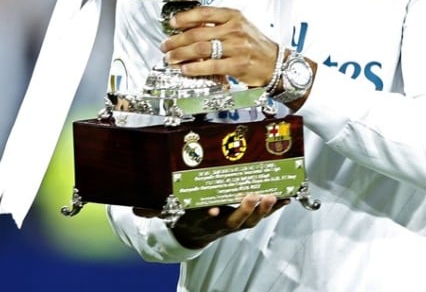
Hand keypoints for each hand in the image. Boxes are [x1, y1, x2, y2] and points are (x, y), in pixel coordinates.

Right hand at [133, 194, 289, 248]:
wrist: (194, 230)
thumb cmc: (183, 214)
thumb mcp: (168, 211)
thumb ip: (154, 208)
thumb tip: (136, 206)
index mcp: (201, 221)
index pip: (204, 219)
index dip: (209, 215)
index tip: (211, 210)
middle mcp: (220, 224)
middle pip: (235, 221)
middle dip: (245, 210)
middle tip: (253, 196)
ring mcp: (236, 222)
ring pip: (252, 220)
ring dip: (264, 209)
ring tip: (273, 196)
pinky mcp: (247, 216)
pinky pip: (264, 213)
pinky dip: (276, 206)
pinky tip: (288, 196)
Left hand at [161, 6, 277, 87]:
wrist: (276, 63)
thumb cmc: (256, 45)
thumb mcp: (241, 27)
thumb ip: (218, 25)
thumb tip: (189, 28)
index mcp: (235, 16)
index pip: (205, 13)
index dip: (184, 17)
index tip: (172, 23)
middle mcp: (236, 29)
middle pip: (197, 33)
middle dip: (176, 40)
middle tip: (165, 46)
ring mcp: (237, 47)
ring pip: (201, 49)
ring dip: (180, 54)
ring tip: (170, 58)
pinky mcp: (238, 65)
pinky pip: (210, 65)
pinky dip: (194, 67)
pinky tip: (185, 68)